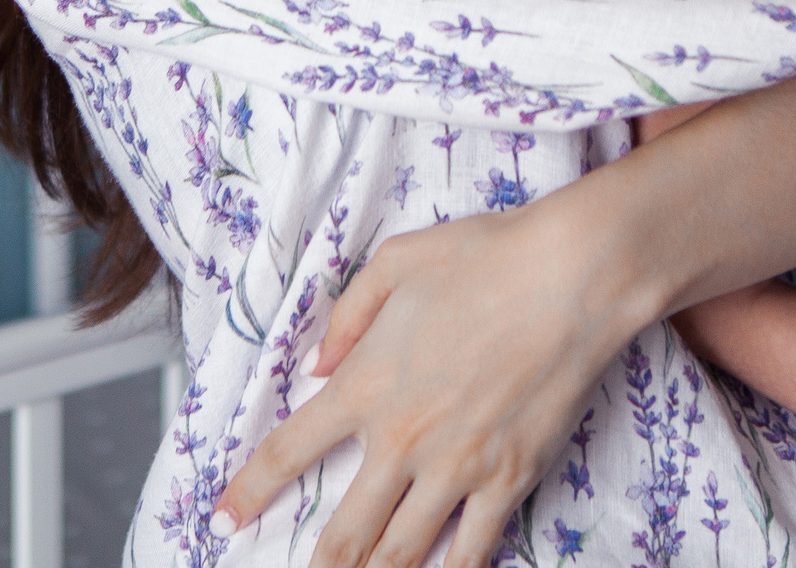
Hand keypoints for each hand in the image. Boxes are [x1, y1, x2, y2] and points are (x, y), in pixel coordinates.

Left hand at [211, 193, 654, 567]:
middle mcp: (402, 438)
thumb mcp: (396, 263)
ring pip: (400, 552)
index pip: (288, 452)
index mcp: (365, 383)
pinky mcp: (508, 480)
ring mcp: (456, 467)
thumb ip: (348, 317)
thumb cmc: (485, 258)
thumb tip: (318, 364)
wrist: (571, 278)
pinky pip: (470, 549)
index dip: (249, 493)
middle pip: (344, 529)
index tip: (225, 519)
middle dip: (318, 567)